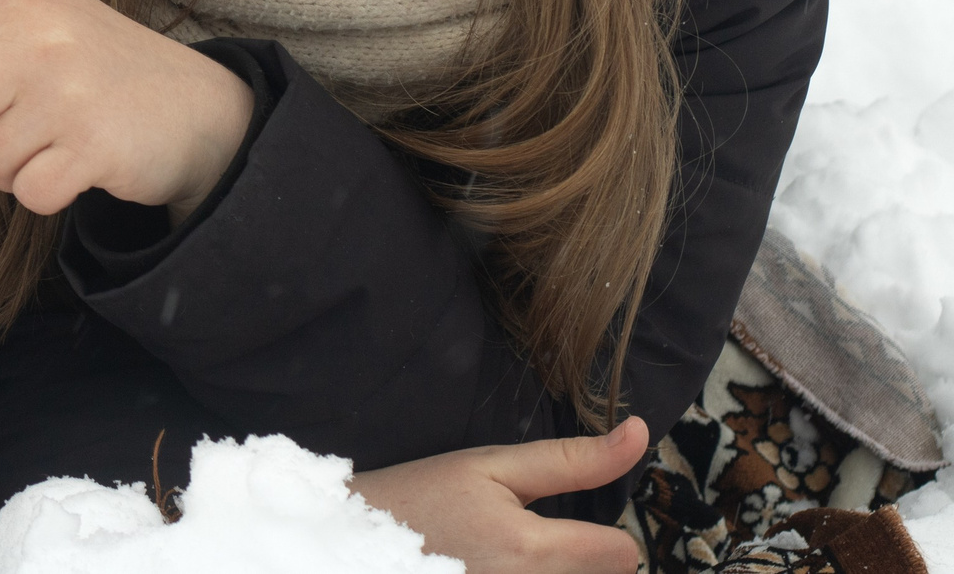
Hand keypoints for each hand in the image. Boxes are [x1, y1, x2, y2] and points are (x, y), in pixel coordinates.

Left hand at [0, 0, 254, 217]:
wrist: (203, 111)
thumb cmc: (107, 56)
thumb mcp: (50, 3)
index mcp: (17, 6)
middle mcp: (36, 43)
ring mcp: (64, 97)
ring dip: (11, 165)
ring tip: (58, 136)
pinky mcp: (91, 149)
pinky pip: (27, 193)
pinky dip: (44, 193)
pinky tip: (81, 164)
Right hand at [349, 418, 649, 573]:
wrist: (356, 544)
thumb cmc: (417, 499)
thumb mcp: (487, 465)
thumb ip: (570, 459)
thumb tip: (637, 433)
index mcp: (530, 550)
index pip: (622, 554)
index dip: (604, 535)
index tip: (571, 524)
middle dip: (581, 561)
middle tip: (532, 544)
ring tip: (511, 560)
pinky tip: (494, 569)